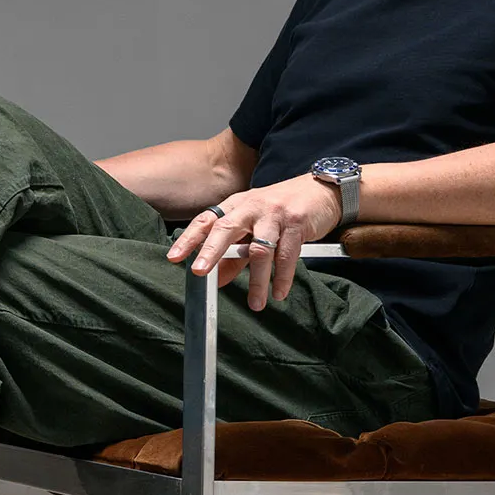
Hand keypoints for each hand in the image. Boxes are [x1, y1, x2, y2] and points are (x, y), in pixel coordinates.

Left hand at [165, 174, 343, 310]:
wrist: (321, 190)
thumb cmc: (281, 210)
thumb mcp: (253, 228)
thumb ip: (234, 254)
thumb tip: (215, 279)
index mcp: (235, 206)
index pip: (206, 221)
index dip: (189, 239)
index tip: (173, 257)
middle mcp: (251, 207)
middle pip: (225, 228)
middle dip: (210, 252)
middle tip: (199, 272)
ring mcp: (274, 214)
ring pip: (260, 249)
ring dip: (256, 280)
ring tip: (256, 304)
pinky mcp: (297, 223)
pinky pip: (287, 254)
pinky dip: (282, 277)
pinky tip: (278, 292)